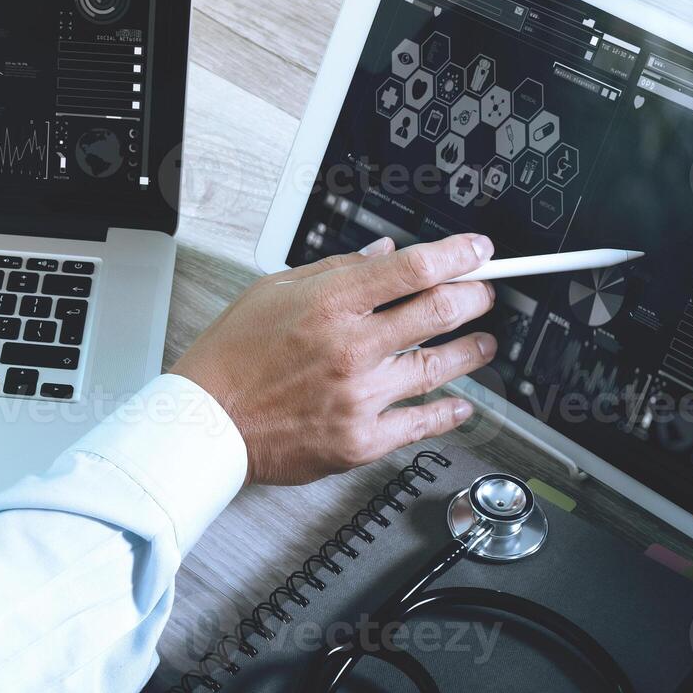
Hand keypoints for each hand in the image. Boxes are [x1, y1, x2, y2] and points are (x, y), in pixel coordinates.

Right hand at [175, 234, 496, 484]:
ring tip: (484, 344)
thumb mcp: (272, 291)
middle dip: (475, 297)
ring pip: (439, 367)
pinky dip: (450, 413)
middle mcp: (350, 348)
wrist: (207, 423)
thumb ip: (334, 269)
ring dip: (472, 351)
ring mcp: (360, 397)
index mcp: (328, 304)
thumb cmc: (231, 359)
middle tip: (483, 294)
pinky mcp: (361, 440)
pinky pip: (421, 423)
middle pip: (439, 311)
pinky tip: (462, 405)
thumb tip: (383, 256)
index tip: (477, 252)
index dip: (457, 255)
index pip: (412, 269)